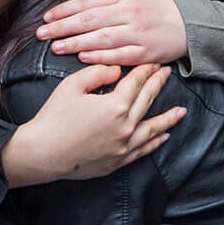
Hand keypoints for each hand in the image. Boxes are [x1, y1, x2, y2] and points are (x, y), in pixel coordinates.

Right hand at [2, 63, 185, 185]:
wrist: (42, 153)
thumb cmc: (54, 117)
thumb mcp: (72, 86)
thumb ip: (97, 73)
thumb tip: (117, 70)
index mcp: (115, 106)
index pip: (136, 83)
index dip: (146, 70)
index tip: (154, 62)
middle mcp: (125, 127)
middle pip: (147, 101)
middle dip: (158, 85)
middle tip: (167, 74)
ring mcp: (123, 147)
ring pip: (152, 129)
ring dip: (167, 119)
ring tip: (181, 111)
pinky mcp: (117, 161)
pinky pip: (142, 150)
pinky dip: (155, 143)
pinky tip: (163, 137)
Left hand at [37, 0, 186, 65]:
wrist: (186, 24)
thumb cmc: (154, 6)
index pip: (88, 2)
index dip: (65, 10)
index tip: (47, 17)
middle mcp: (130, 12)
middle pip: (90, 20)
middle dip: (63, 27)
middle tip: (42, 34)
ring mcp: (138, 33)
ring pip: (101, 39)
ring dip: (76, 43)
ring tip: (57, 47)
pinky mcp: (145, 53)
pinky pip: (118, 56)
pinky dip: (99, 57)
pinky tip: (82, 58)